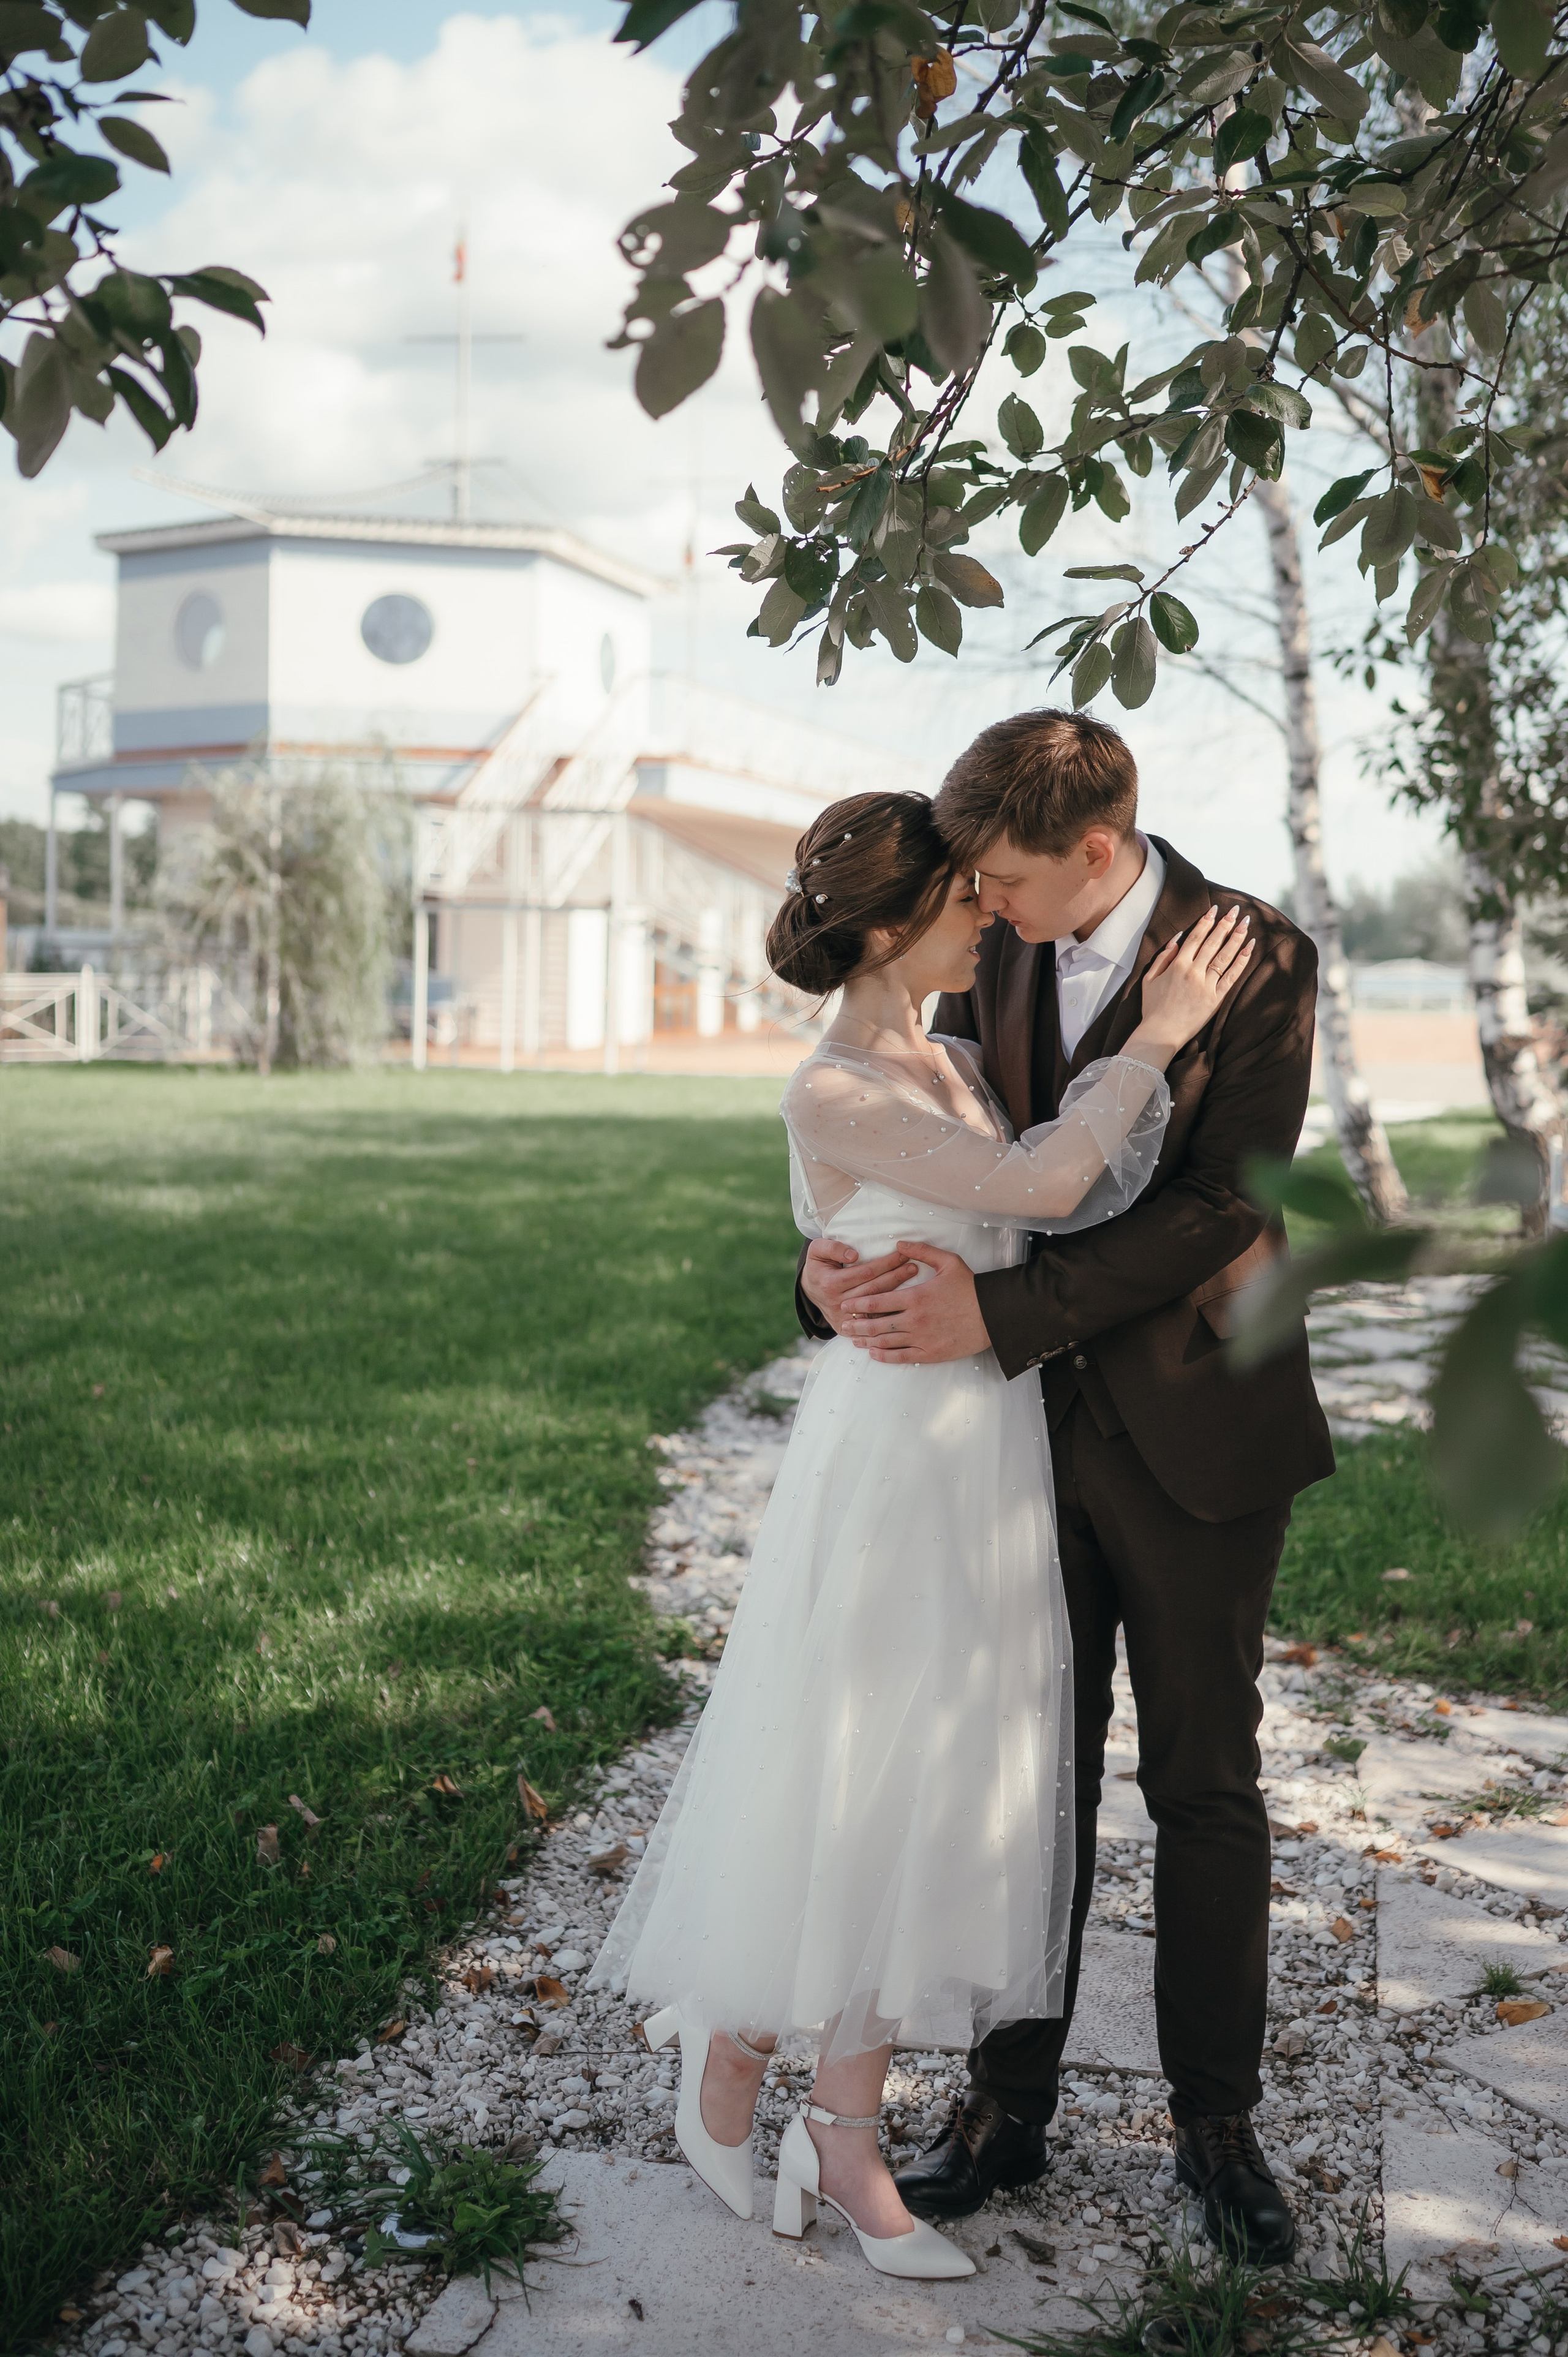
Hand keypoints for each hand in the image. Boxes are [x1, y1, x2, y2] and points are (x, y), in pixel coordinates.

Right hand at [801, 1237, 920, 1334]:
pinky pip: (873, 1322)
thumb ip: (832, 1247)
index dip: (885, 1263)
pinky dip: (889, 1314)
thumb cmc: (819, 1267)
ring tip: (912, 1280)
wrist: (811, 1293)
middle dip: (896, 1276)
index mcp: (830, 1284)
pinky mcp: (849, 1330)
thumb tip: (854, 1254)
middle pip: (874, 1290)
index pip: (865, 1273)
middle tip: (913, 1266)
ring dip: (897, 1293)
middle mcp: (838, 1303)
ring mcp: (844, 1319)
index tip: (902, 1254)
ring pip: (876, 1307)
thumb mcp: (817, 1250)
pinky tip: (904, 1303)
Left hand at [840, 1242, 989, 1364]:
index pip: (877, 1302)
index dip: (858, 1304)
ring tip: (853, 1339)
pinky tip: (874, 1353)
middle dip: (856, 1325)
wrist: (994, 1314)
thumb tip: (898, 1244)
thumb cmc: (971, 1287)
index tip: (846, 1305)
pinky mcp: (931, 1354)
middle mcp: (914, 1320)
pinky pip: (901, 1358)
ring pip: (885, 1342)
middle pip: (876, 1324)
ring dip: (866, 1341)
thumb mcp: (948, 1262)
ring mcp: (922, 1339)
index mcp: (915, 1297)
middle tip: (843, 1325)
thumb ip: (921, 1251)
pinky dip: (884, 1356)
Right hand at [1132, 904, 1253, 1059]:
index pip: (1195, 937)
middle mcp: (1193, 972)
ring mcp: (1206, 985)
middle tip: (1236, 910)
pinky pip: (1231, 976)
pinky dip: (1241, 961)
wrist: (1160, 1034)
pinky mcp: (1215, 999)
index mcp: (1177, 965)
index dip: (1206, 921)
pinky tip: (1249, 947)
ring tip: (1246, 922)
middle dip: (1225, 924)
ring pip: (1224, 956)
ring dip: (1236, 937)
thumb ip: (1162, 957)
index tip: (1215, 909)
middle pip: (1213, 942)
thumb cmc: (1152, 1008)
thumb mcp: (1149, 979)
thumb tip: (1177, 938)